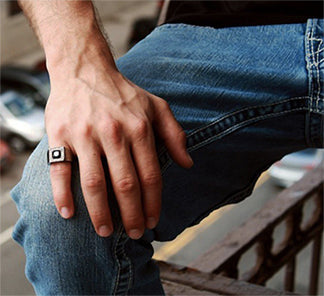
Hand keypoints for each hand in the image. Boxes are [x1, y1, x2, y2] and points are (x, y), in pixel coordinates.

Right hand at [45, 67, 192, 238]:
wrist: (85, 70)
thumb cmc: (123, 93)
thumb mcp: (157, 106)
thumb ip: (175, 134)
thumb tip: (188, 163)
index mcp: (139, 128)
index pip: (151, 175)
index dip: (153, 203)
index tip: (152, 221)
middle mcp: (113, 133)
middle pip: (125, 185)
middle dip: (131, 214)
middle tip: (134, 233)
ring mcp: (85, 135)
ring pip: (94, 183)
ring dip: (100, 212)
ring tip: (105, 232)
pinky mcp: (60, 135)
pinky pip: (60, 171)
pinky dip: (62, 195)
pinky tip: (68, 214)